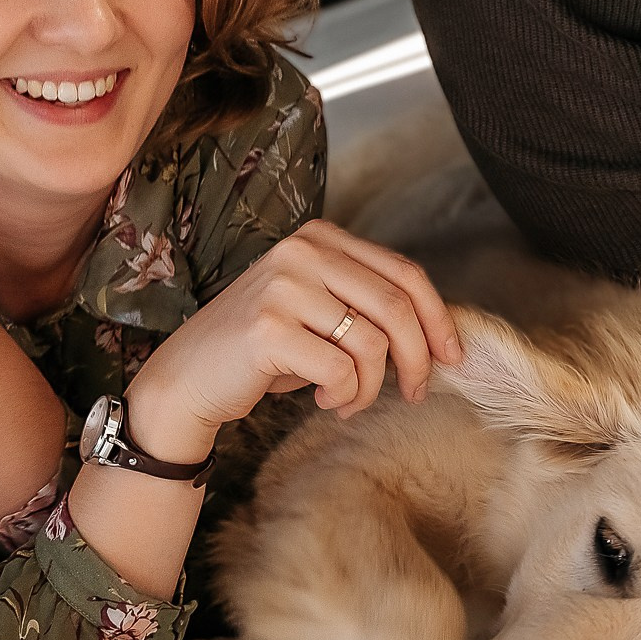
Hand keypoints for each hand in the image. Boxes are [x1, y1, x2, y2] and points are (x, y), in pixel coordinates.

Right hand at [125, 220, 462, 456]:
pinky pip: (342, 370)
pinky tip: (326, 401)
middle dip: (418, 358)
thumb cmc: (264, 350)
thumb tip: (440, 332)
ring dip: (371, 386)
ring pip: (373, 343)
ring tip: (349, 400)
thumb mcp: (319, 311)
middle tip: (415, 392)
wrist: (188, 378)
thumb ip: (366, 304)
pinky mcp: (268, 329)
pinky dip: (346, 396)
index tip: (453, 356)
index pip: (403, 272)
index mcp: (319, 238)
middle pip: (397, 306)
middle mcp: (301, 252)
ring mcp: (283, 287)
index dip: (438, 317)